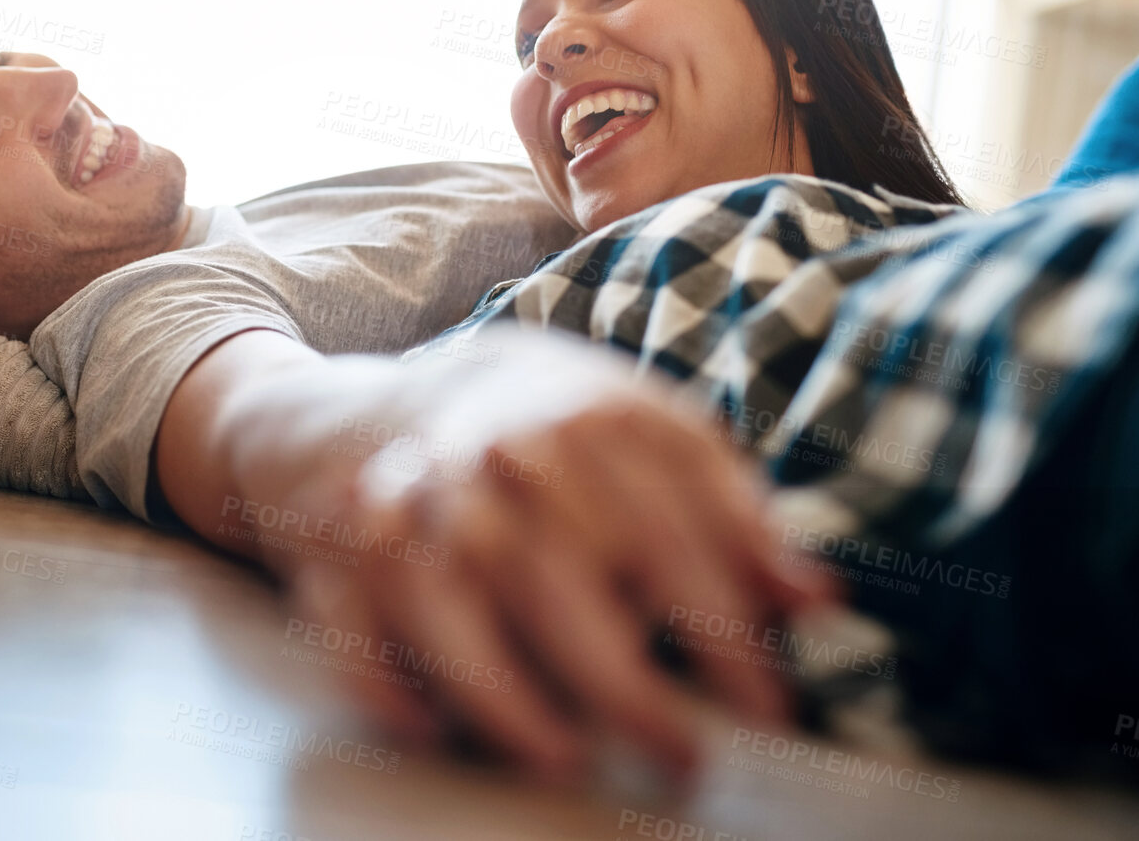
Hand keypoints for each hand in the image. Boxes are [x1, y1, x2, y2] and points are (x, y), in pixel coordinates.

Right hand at [242, 325, 830, 784]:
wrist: (400, 399)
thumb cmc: (548, 431)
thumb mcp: (649, 438)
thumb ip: (730, 513)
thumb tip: (815, 599)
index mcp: (587, 418)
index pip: (665, 526)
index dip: (721, 625)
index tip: (768, 709)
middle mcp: (493, 454)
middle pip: (552, 570)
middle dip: (618, 679)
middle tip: (682, 757)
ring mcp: (409, 499)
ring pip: (444, 600)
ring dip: (500, 691)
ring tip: (565, 759)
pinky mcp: (343, 547)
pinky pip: (350, 621)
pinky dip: (381, 679)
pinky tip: (431, 730)